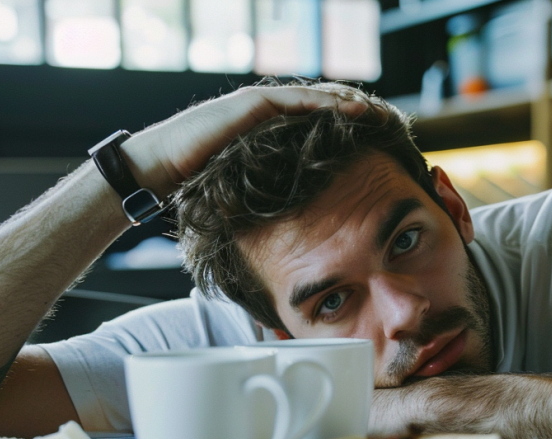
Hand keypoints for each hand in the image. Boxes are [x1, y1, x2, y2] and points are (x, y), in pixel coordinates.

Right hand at [121, 86, 366, 194]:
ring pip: (316, 98)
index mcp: (270, 132)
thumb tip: (296, 227)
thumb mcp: (246, 190)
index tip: (378, 138)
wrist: (162, 168)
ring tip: (379, 113)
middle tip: (389, 122)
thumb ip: (271, 194)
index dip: (348, 126)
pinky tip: (352, 110)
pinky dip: (327, 104)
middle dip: (356, 111)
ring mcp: (260, 105)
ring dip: (350, 103)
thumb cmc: (196, 185)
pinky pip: (299, 101)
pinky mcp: (252, 104)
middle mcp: (268, 113)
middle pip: (323, 105)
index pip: (318, 122)